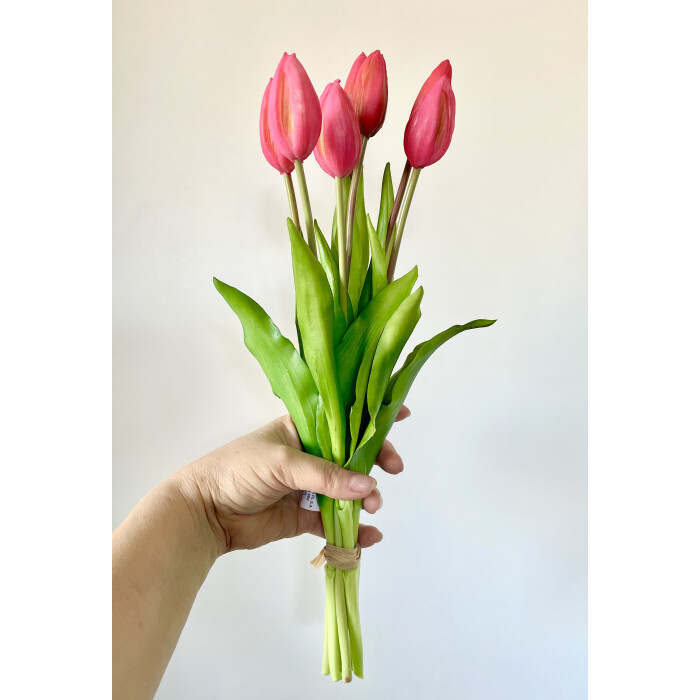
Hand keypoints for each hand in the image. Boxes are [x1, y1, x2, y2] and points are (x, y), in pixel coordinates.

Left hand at [175, 407, 409, 554]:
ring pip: (348, 489)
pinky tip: (369, 536)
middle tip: (392, 470)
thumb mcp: (283, 463)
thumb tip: (367, 486)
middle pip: (353, 455)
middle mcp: (309, 455)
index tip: (400, 414)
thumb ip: (326, 475)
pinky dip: (353, 530)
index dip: (370, 415)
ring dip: (366, 497)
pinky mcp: (304, 515)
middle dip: (376, 462)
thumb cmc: (238, 470)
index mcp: (302, 428)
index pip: (342, 417)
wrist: (206, 512)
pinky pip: (335, 522)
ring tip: (373, 507)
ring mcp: (308, 486)